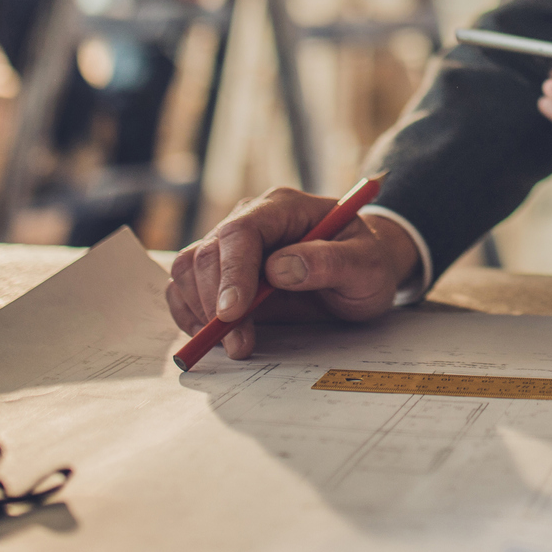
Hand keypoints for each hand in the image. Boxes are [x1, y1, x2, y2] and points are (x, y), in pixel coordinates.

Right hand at [165, 187, 419, 358]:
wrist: (360, 275)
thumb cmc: (366, 265)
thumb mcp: (366, 266)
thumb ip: (331, 262)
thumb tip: (279, 268)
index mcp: (285, 207)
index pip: (242, 231)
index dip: (233, 271)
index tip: (233, 313)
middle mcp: (251, 219)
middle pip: (208, 253)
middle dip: (215, 303)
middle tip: (239, 344)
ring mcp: (232, 245)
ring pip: (188, 269)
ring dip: (199, 311)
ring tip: (233, 343)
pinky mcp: (221, 271)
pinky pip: (185, 287)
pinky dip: (189, 314)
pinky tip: (215, 335)